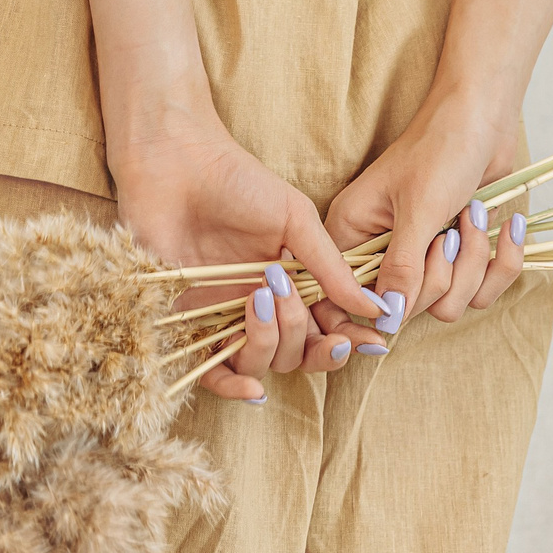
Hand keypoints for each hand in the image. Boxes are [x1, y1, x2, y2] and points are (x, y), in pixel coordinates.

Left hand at [110, 110, 382, 402]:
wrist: (176, 163)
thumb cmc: (238, 181)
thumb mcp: (296, 220)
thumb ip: (331, 268)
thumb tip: (376, 308)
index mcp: (290, 282)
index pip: (325, 327)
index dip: (347, 340)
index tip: (370, 341)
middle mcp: (259, 306)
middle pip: (296, 353)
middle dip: (308, 338)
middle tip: (297, 301)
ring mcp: (222, 317)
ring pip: (260, 363)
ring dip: (271, 341)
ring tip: (261, 297)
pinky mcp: (185, 323)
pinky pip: (211, 373)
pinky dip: (232, 387)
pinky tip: (254, 389)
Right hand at [317, 89, 530, 347]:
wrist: (484, 115)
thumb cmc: (441, 147)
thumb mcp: (419, 209)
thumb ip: (402, 269)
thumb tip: (387, 320)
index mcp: (351, 235)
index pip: (347, 300)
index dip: (372, 314)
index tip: (399, 310)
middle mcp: (382, 252)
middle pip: (409, 309)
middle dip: (442, 273)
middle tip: (450, 230)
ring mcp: (423, 256)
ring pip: (449, 303)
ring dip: (474, 262)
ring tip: (473, 215)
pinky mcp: (459, 255)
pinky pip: (481, 289)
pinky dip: (501, 261)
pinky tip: (505, 226)